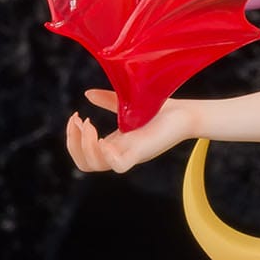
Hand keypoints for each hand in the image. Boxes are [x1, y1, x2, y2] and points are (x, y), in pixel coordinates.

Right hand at [65, 88, 192, 173]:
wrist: (186, 113)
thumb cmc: (161, 110)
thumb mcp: (125, 104)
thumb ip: (106, 101)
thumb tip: (87, 94)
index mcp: (115, 144)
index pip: (85, 155)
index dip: (74, 139)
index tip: (77, 116)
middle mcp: (120, 153)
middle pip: (84, 164)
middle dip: (73, 142)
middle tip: (80, 121)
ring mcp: (130, 155)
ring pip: (96, 165)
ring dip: (85, 145)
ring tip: (90, 124)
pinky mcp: (141, 153)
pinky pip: (118, 166)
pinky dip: (105, 155)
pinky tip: (104, 138)